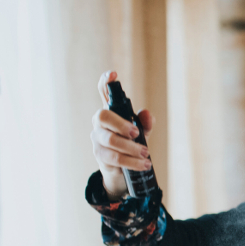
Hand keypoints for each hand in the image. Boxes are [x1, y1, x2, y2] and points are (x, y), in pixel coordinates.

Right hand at [91, 71, 154, 199]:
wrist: (122, 171)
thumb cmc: (131, 145)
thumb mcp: (142, 133)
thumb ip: (146, 123)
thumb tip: (147, 113)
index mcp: (110, 113)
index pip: (104, 94)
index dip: (105, 82)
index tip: (113, 74)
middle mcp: (99, 123)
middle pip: (103, 116)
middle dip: (121, 124)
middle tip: (137, 134)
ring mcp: (97, 139)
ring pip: (110, 140)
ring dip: (131, 148)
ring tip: (146, 154)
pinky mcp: (100, 155)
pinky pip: (115, 158)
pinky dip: (132, 162)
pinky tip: (144, 164)